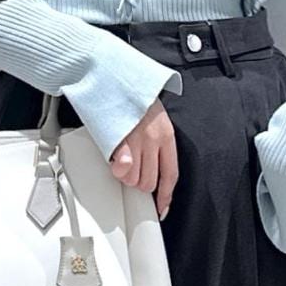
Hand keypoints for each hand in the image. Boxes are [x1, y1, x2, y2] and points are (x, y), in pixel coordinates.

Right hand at [109, 100, 178, 218]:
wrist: (114, 78)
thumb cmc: (134, 100)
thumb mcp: (156, 121)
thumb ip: (157, 147)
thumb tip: (155, 171)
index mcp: (167, 136)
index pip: (171, 174)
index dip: (165, 195)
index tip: (162, 208)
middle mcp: (154, 139)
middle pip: (149, 182)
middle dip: (140, 183)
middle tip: (133, 171)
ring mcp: (136, 140)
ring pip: (133, 178)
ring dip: (126, 175)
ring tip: (123, 160)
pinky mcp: (119, 140)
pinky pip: (120, 169)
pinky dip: (116, 169)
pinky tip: (115, 159)